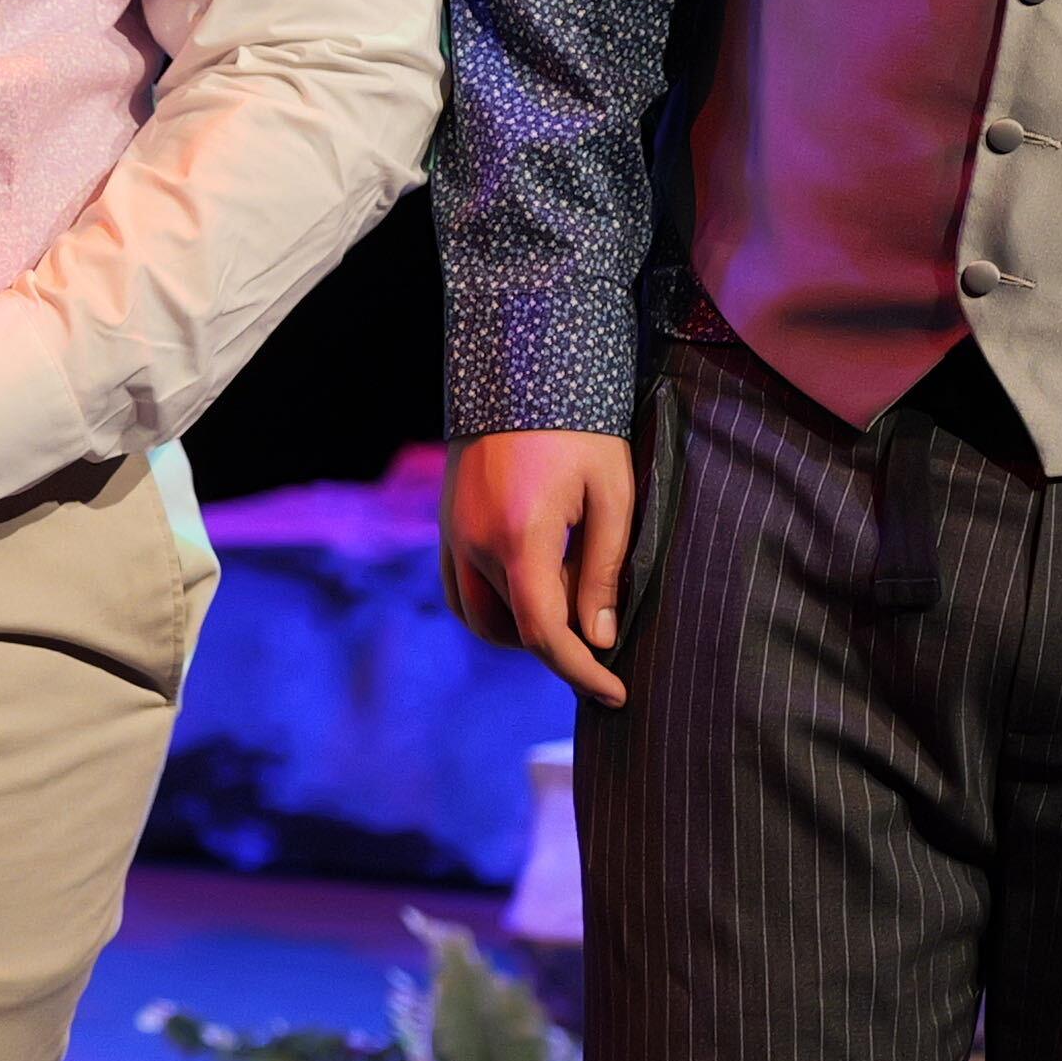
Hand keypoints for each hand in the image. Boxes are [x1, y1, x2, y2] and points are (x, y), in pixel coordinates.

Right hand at [444, 428, 639, 708]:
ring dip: (516, 627)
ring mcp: (453, 534)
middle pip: (507, 631)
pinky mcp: (447, 522)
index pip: (544, 634)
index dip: (581, 672)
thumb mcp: (611, 495)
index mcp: (519, 540)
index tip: (615, 693)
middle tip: (595, 631)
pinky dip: (491, 601)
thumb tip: (600, 637)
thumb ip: (604, 571)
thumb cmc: (579, 428)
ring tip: (564, 602)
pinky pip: (458, 586)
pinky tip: (533, 580)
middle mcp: (474, 544)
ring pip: (476, 614)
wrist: (521, 367)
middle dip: (550, 646)